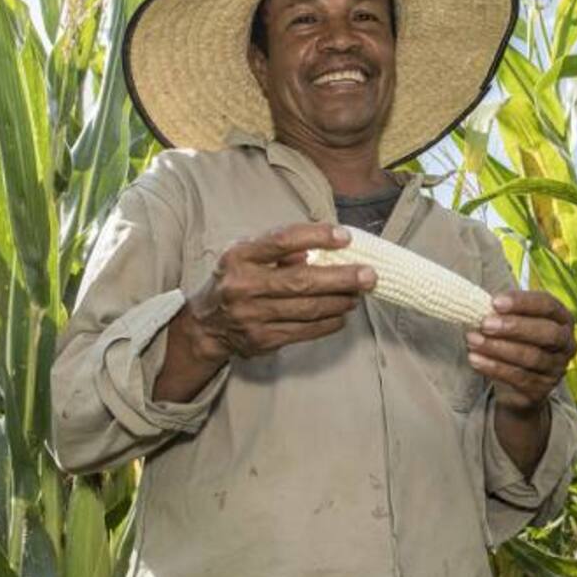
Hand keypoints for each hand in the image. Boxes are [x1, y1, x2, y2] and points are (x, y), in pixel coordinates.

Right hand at [177, 223, 375, 367]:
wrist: (207, 324)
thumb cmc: (236, 279)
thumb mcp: (246, 254)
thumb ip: (278, 248)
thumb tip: (319, 247)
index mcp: (239, 256)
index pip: (283, 241)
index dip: (316, 236)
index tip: (345, 237)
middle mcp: (243, 286)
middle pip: (301, 281)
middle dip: (341, 278)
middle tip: (369, 275)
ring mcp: (252, 316)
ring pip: (308, 309)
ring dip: (340, 301)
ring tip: (359, 293)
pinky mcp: (262, 340)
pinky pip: (305, 331)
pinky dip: (329, 322)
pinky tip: (342, 314)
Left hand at [465, 290, 576, 413]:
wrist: (514, 387)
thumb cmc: (514, 342)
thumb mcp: (513, 323)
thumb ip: (503, 312)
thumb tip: (479, 303)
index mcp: (562, 319)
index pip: (548, 305)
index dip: (522, 302)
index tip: (495, 303)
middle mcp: (566, 344)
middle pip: (547, 333)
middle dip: (514, 327)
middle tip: (486, 324)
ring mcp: (556, 369)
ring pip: (531, 357)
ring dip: (498, 347)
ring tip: (473, 340)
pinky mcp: (541, 390)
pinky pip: (519, 378)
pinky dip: (494, 367)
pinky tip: (475, 359)